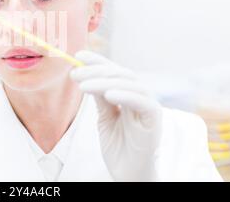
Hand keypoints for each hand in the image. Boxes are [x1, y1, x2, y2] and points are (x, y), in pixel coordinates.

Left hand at [70, 50, 161, 180]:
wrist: (128, 174)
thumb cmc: (118, 146)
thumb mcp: (105, 118)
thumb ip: (100, 98)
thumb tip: (87, 76)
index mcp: (128, 94)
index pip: (113, 71)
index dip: (97, 61)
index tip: (78, 56)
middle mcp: (140, 96)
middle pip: (121, 74)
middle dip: (96, 71)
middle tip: (75, 73)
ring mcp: (149, 107)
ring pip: (129, 84)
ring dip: (104, 82)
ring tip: (83, 86)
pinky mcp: (154, 119)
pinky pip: (142, 102)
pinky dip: (125, 95)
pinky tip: (108, 94)